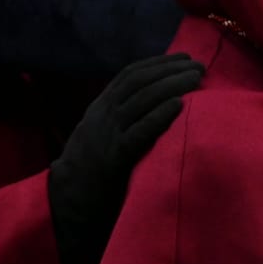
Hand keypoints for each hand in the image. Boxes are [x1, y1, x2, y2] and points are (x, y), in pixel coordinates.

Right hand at [46, 53, 203, 263]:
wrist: (64, 205)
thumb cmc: (88, 174)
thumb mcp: (100, 136)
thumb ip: (121, 119)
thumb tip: (154, 102)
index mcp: (99, 109)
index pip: (129, 75)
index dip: (158, 63)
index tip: (183, 57)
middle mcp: (101, 116)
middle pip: (138, 83)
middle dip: (170, 71)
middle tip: (198, 67)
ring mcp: (106, 136)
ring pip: (140, 101)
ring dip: (171, 86)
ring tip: (196, 80)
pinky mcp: (113, 159)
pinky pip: (138, 132)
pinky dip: (159, 116)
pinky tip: (179, 106)